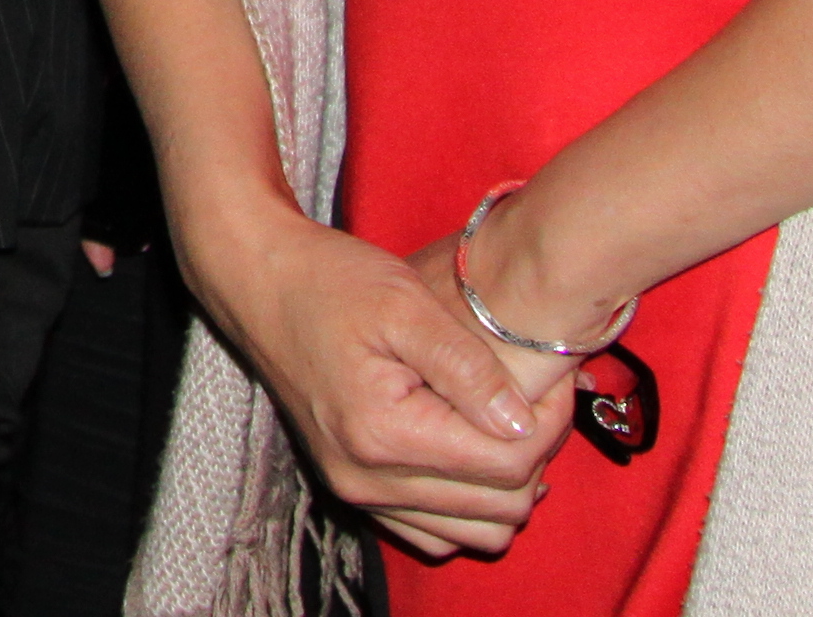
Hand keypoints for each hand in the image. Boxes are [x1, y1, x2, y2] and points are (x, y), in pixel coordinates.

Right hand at [181, 196, 564, 559]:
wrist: (256, 279)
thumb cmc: (328, 279)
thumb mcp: (405, 303)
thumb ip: (468, 368)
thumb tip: (522, 424)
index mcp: (382, 432)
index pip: (506, 464)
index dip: (550, 425)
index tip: (557, 380)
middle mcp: (366, 479)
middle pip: (498, 507)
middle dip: (536, 456)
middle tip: (538, 399)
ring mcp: (355, 490)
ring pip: (474, 533)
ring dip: (507, 487)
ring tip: (507, 424)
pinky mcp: (351, 488)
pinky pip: (433, 533)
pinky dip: (467, 506)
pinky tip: (471, 450)